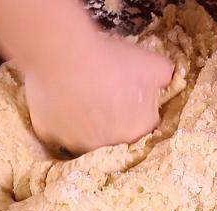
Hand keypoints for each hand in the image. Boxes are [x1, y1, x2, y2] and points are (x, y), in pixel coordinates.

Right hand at [0, 0, 172, 154]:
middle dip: (112, 119)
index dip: (137, 110)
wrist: (65, 57)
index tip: (128, 95)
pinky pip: (58, 131)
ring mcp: (77, 145)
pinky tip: (60, 99)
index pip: (144, 126)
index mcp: (138, 131)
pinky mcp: (50, 137)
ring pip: (85, 137)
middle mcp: (109, 147)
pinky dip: (59, 119)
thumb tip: (165, 82)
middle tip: (103, 94)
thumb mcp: (155, 65)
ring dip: (85, 123)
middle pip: (115, 136)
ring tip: (80, 96)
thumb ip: (166, 77)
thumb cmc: (114, 61)